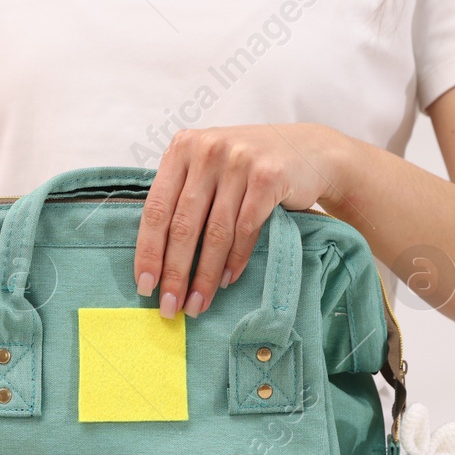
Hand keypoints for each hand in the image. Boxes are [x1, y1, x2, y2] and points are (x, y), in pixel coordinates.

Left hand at [135, 124, 344, 317]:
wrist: (309, 152)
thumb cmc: (250, 168)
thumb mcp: (210, 168)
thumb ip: (184, 195)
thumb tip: (158, 259)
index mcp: (183, 148)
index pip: (156, 208)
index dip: (148, 252)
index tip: (145, 286)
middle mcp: (207, 150)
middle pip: (183, 225)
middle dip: (175, 273)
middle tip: (171, 306)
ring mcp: (239, 161)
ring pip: (215, 232)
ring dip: (205, 275)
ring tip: (198, 303)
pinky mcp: (269, 177)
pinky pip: (245, 230)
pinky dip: (235, 260)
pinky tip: (227, 280)